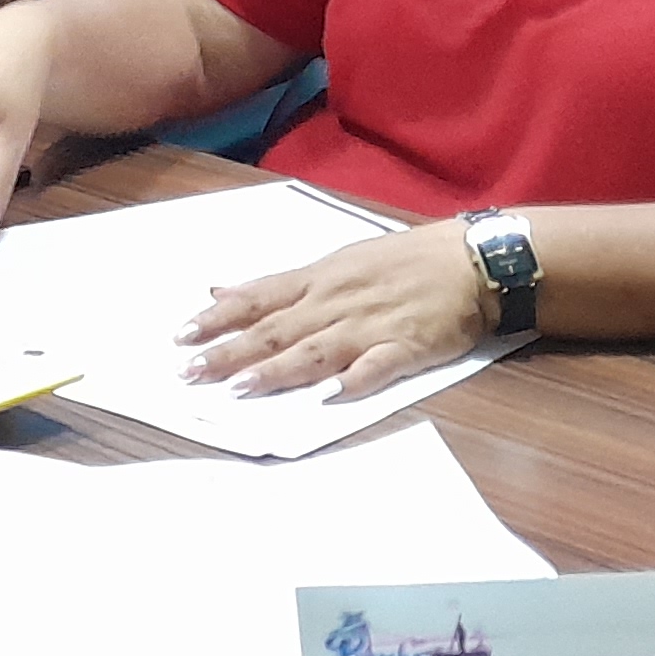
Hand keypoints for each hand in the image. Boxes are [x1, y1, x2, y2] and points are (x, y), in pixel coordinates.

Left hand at [175, 220, 490, 398]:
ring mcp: (370, 325)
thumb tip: (222, 291)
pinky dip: (354, 379)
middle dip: (230, 352)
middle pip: (275, 329)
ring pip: (315, 350)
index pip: (257, 299)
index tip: (180, 335)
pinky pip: (377, 366)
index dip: (217, 318)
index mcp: (318, 279)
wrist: (474, 260)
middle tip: (190, 372)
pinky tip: (329, 395)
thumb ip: (280, 285)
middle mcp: (335, 301)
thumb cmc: (403, 260)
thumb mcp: (336, 262)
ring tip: (240, 388)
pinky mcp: (408, 346)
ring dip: (276, 370)